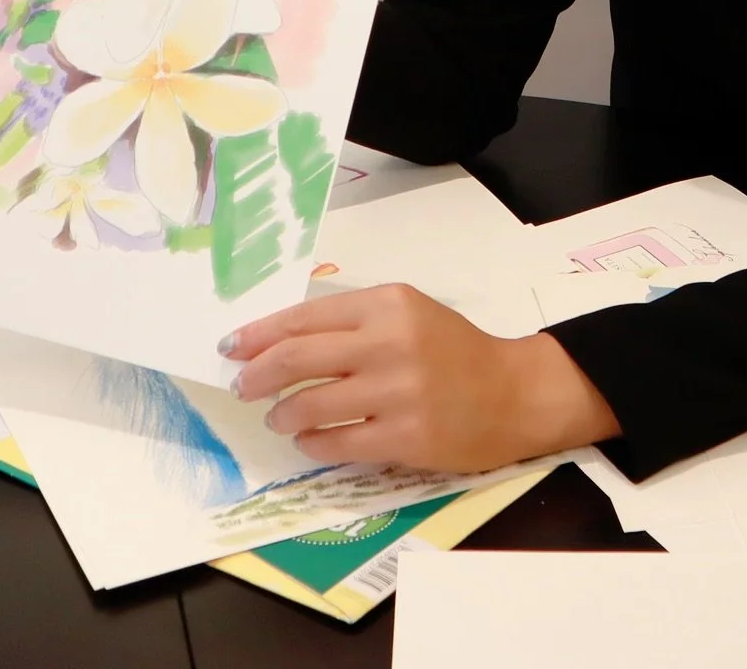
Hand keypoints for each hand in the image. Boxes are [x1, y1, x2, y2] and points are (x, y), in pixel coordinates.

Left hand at [225, 283, 618, 474]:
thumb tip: (279, 339)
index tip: (232, 348)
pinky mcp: (405, 436)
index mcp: (388, 303)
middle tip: (242, 387)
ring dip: (283, 414)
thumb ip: (354, 320)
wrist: (514, 394)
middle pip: (296, 359)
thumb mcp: (409, 314)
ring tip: (280, 418)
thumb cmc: (455, 351)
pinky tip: (310, 439)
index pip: (304, 318)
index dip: (259, 335)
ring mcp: (398, 392)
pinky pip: (337, 442)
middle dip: (256, 376)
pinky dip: (312, 442)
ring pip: (309, 405)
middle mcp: (390, 342)